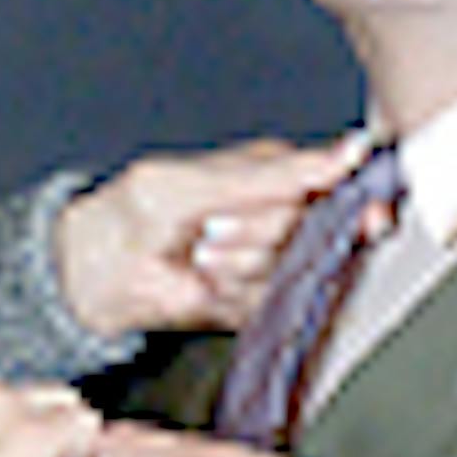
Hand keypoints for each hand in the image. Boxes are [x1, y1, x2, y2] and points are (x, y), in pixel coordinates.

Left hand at [54, 135, 366, 337]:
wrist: (94, 277)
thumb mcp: (199, 183)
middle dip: (259, 235)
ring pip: (296, 270)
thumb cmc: (133, 214)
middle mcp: (285, 215)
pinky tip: (208, 285)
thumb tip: (350, 151)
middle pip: (314, 230)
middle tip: (211, 232)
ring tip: (201, 257)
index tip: (362, 215)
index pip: (342, 182)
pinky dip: (237, 299)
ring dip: (242, 269)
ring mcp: (274, 261)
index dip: (354, 199)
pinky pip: (274, 305)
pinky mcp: (261, 302)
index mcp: (278, 171)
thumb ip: (274, 174)